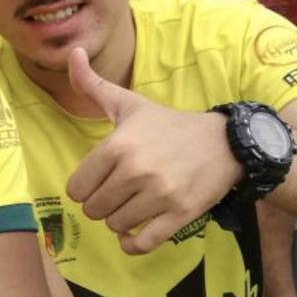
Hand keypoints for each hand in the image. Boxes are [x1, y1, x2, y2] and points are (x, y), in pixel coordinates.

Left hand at [64, 48, 241, 254]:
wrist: (224, 143)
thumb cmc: (167, 125)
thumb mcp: (128, 103)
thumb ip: (92, 85)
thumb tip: (72, 52)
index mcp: (117, 146)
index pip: (76, 188)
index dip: (85, 188)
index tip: (100, 180)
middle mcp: (136, 170)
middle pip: (93, 209)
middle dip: (102, 204)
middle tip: (119, 192)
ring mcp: (159, 194)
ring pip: (115, 226)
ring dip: (119, 220)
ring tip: (133, 204)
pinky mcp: (180, 215)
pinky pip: (141, 244)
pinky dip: (132, 244)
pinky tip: (135, 233)